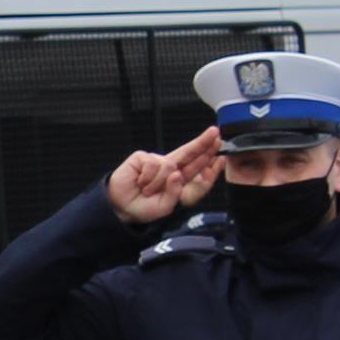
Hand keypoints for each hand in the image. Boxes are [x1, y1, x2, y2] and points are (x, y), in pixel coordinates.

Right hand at [104, 128, 222, 225]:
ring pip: (169, 166)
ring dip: (157, 183)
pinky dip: (147, 178)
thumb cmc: (144, 207)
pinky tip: (140, 183)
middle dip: (203, 142)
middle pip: (190, 152)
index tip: (219, 146)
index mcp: (178, 178)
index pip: (196, 165)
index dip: (208, 156)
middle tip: (214, 132)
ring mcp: (156, 161)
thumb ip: (175, 193)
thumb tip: (177, 173)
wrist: (121, 207)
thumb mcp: (165, 207)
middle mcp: (170, 167)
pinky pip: (152, 165)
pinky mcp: (142, 157)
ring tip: (147, 190)